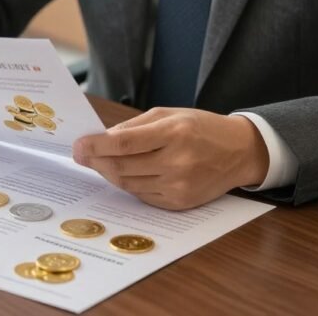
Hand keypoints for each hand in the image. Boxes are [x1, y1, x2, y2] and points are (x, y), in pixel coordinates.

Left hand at [72, 108, 268, 209]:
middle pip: (122, 167)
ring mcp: (179, 186)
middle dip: (95, 161)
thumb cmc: (201, 128)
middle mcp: (177, 162)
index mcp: (174, 133)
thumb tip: (101, 138)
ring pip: (128, 184)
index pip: (124, 143)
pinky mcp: (180, 203)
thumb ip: (134, 127)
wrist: (239, 152)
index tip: (78, 146)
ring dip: (108, 174)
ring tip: (99, 163)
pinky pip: (142, 196)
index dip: (96, 146)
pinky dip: (128, 184)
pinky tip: (122, 174)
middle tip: (80, 155)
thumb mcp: (169, 114)